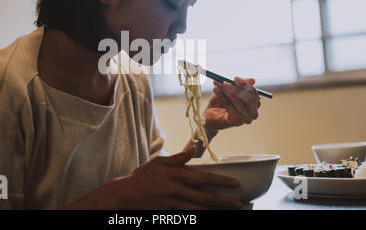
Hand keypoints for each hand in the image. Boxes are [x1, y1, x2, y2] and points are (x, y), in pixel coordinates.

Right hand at [65, 147, 242, 209]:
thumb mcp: (159, 162)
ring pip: (200, 209)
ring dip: (217, 211)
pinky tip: (209, 216)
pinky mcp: (169, 214)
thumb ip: (178, 158)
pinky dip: (200, 217)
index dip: (221, 181)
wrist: (124, 196)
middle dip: (225, 201)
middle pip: (206, 197)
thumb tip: (193, 148)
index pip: (204, 179)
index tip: (236, 183)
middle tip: (240, 203)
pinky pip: (188, 217)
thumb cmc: (141, 177)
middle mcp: (177, 191)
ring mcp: (173, 205)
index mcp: (176, 176)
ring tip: (231, 211)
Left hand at [204, 77, 260, 130]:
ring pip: (239, 102)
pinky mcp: (238, 121)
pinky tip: (217, 94)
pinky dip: (223, 99)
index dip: (245, 84)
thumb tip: (252, 80)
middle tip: (225, 83)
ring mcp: (247, 117)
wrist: (210, 115)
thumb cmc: (221, 101)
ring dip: (227, 93)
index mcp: (253, 101)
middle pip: (249, 98)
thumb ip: (239, 84)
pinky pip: (231, 108)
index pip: (253, 92)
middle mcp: (253, 110)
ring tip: (218, 87)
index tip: (235, 78)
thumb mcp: (229, 89)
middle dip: (235, 89)